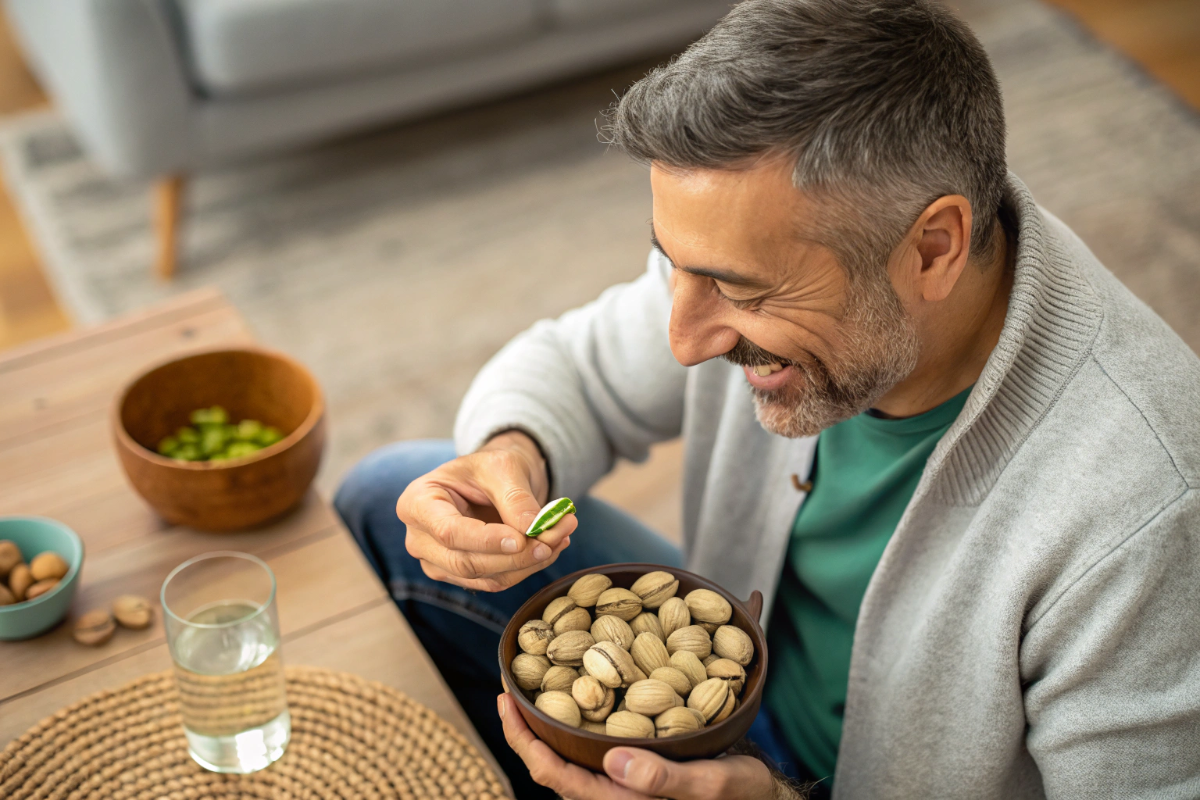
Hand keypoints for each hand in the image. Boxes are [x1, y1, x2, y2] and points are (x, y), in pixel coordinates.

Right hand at [396, 431, 576, 591]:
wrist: (493, 480)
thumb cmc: (489, 467)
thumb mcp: (503, 467)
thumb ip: (515, 497)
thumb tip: (531, 529)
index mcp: (417, 503)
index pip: (448, 532)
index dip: (485, 540)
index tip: (521, 538)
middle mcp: (420, 539)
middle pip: (466, 562)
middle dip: (515, 555)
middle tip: (555, 537)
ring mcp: (438, 563)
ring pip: (485, 577)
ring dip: (529, 562)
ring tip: (561, 535)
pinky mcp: (462, 576)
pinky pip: (498, 581)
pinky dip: (528, 567)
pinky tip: (551, 546)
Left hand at [498, 693, 776, 799]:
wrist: (762, 798)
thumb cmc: (740, 795)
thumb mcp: (710, 785)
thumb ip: (663, 780)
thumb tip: (614, 762)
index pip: (553, 776)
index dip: (523, 741)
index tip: (505, 702)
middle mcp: (613, 795)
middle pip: (552, 765)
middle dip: (526, 728)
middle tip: (511, 683)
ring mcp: (622, 785)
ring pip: (570, 757)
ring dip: (550, 723)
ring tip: (538, 683)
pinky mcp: (635, 771)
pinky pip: (593, 748)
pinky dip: (580, 719)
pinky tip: (586, 691)